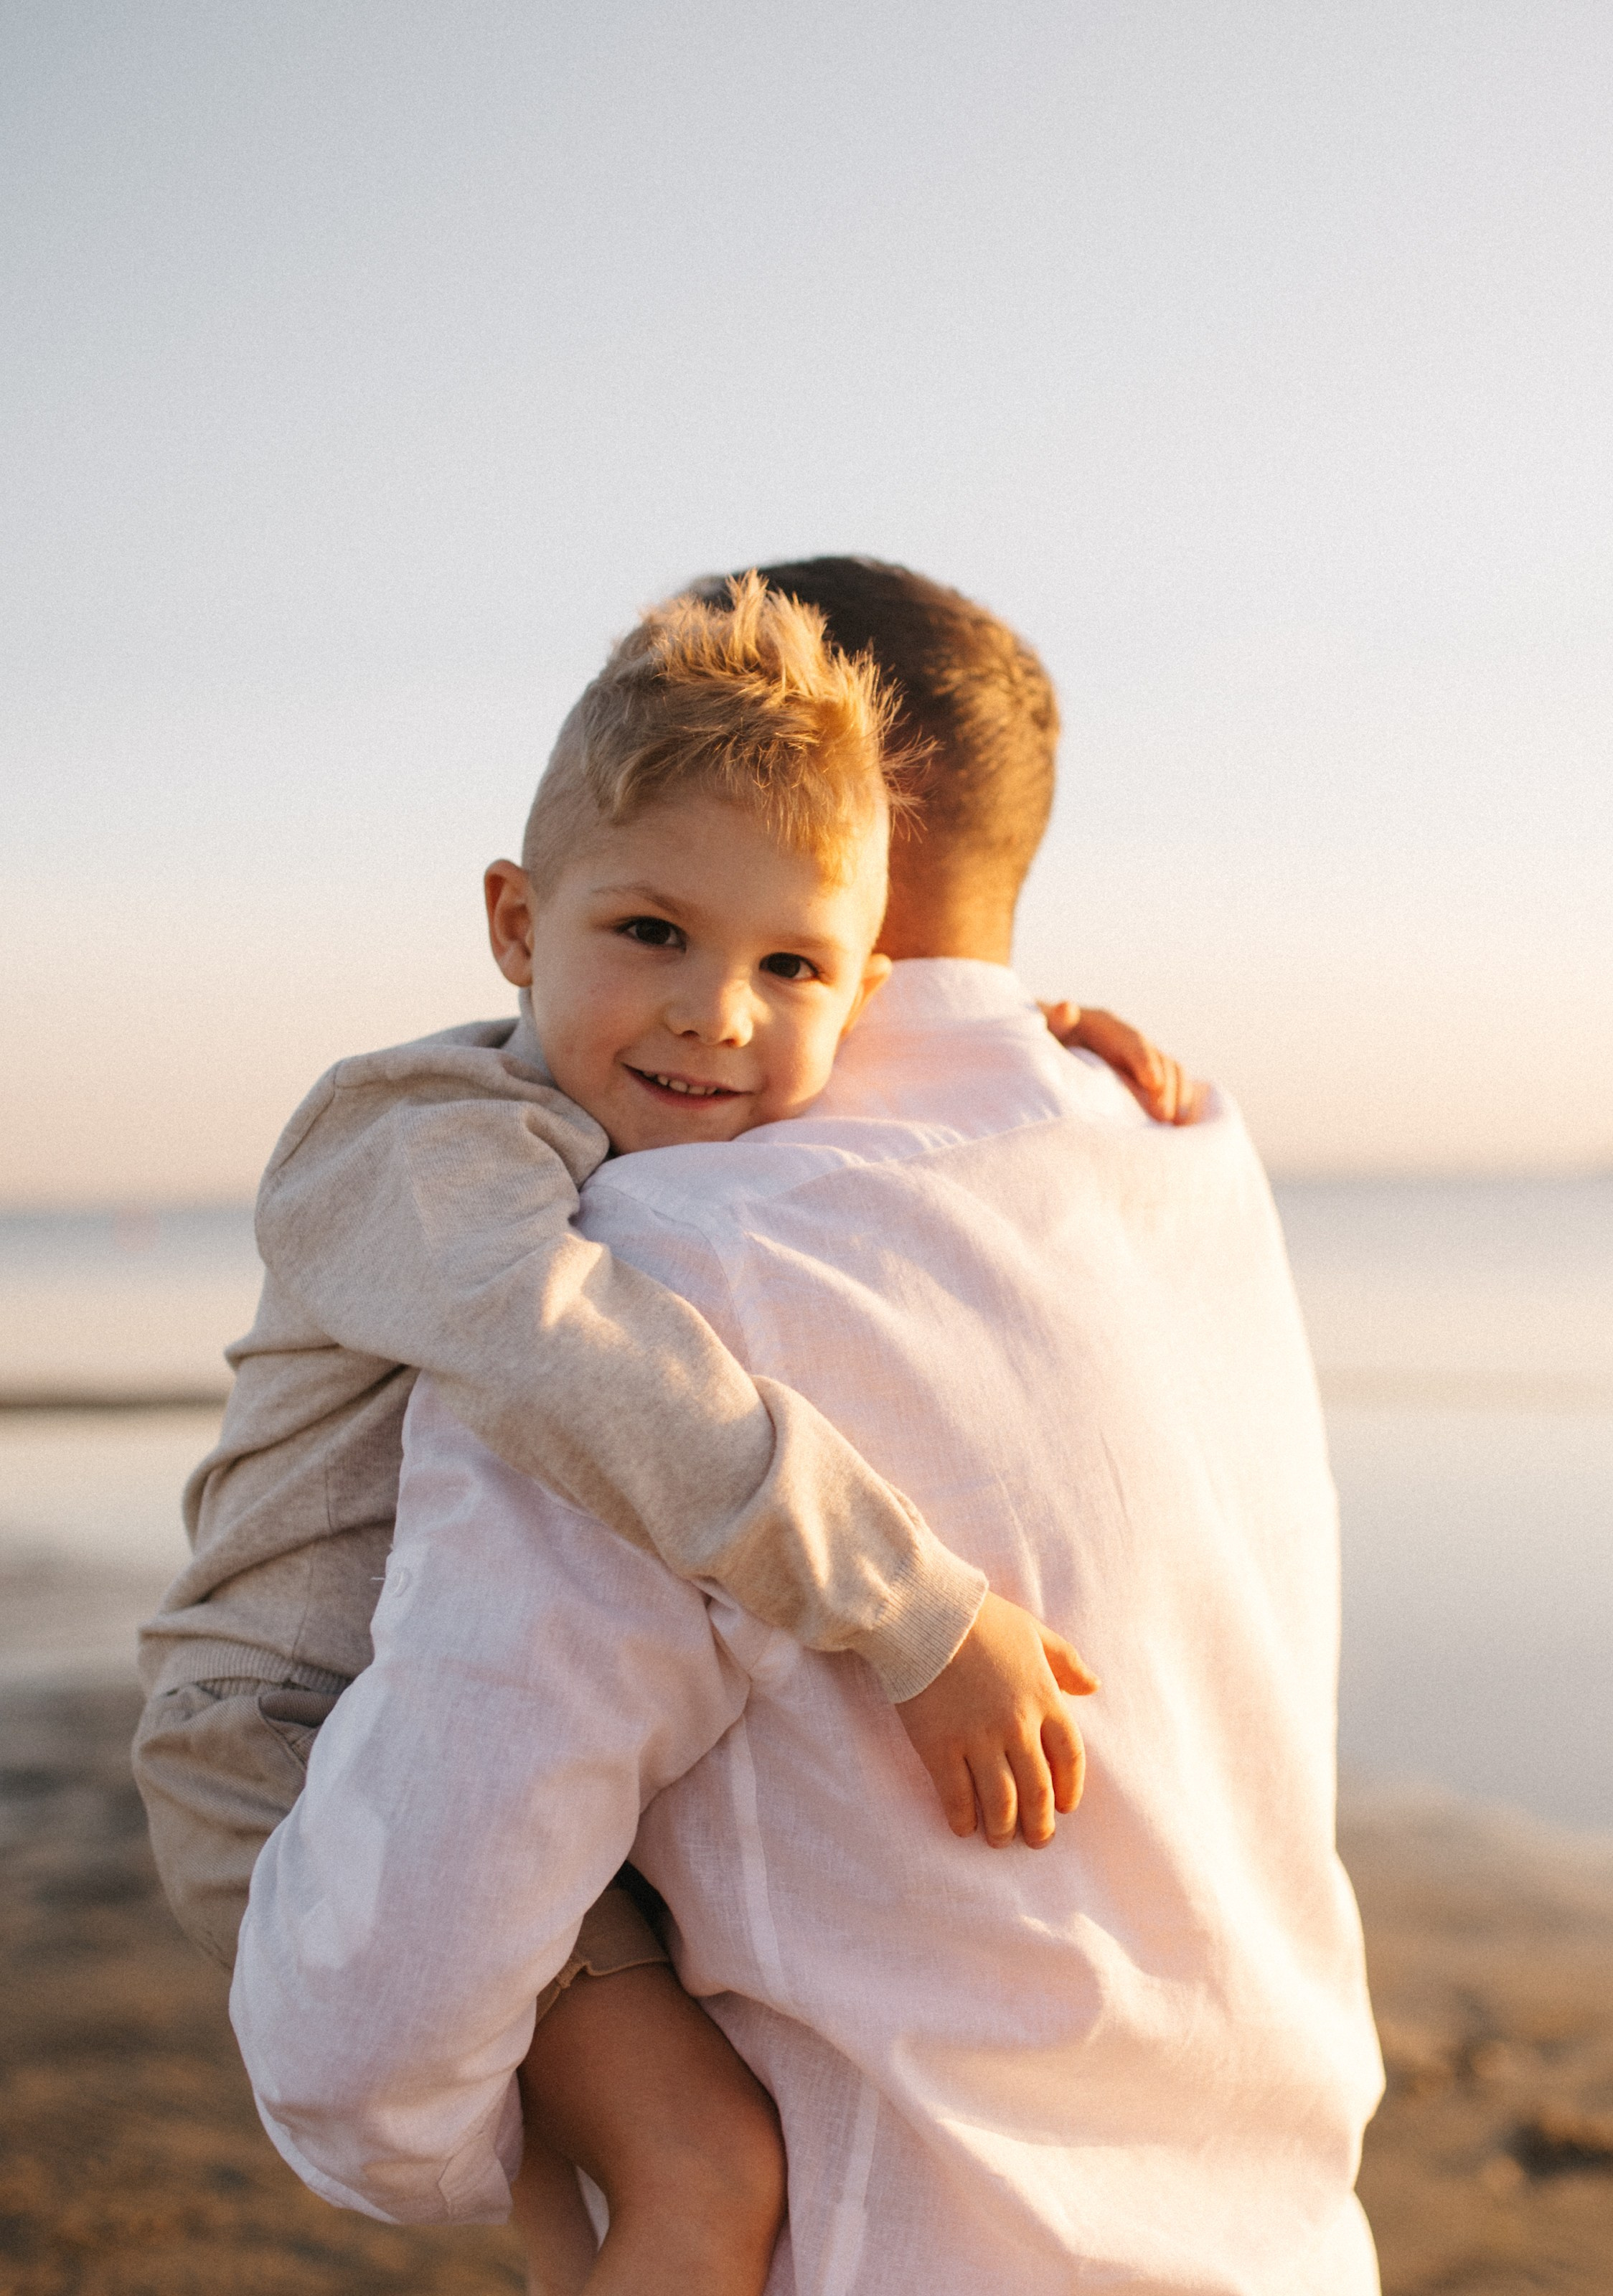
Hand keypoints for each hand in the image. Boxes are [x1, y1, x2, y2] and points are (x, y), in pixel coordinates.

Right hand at [894, 1593, 1098, 1847]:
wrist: (925, 1615)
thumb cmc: (982, 1619)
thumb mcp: (1034, 1632)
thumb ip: (1066, 1662)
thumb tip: (1093, 1686)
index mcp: (1044, 1699)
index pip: (1069, 1758)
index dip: (1070, 1789)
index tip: (1064, 1807)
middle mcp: (1017, 1727)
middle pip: (1038, 1790)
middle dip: (1039, 1823)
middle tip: (1036, 1840)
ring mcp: (978, 1740)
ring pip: (1000, 1802)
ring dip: (1003, 1828)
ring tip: (1000, 1839)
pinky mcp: (940, 1748)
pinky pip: (956, 1796)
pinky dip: (962, 1818)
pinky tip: (964, 1828)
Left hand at [1040, 1001, 1206, 1126]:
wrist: (1056, 1042)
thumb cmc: (1051, 1038)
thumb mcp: (1050, 1028)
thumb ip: (1058, 1021)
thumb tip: (1066, 1008)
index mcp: (1109, 1026)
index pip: (1133, 1043)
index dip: (1146, 1062)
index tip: (1153, 1083)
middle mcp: (1131, 1039)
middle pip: (1158, 1059)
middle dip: (1165, 1088)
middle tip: (1165, 1117)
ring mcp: (1142, 1056)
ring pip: (1171, 1072)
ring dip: (1178, 1097)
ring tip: (1178, 1126)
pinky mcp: (1145, 1074)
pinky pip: (1171, 1084)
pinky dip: (1179, 1102)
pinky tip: (1181, 1126)